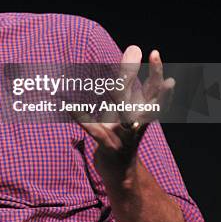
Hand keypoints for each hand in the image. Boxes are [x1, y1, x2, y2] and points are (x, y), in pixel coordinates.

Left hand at [72, 46, 174, 177]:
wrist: (119, 172)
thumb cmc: (120, 133)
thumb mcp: (125, 105)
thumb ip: (128, 79)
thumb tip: (135, 49)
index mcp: (142, 112)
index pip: (154, 90)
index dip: (155, 72)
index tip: (154, 52)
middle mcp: (137, 122)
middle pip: (145, 100)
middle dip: (146, 80)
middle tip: (147, 58)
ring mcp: (124, 135)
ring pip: (123, 114)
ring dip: (117, 98)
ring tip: (111, 84)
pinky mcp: (108, 146)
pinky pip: (92, 129)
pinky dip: (79, 116)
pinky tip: (65, 105)